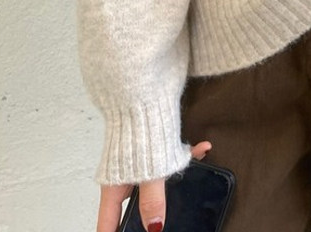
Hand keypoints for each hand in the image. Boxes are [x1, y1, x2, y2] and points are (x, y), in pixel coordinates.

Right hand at [96, 139, 212, 231]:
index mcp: (116, 185)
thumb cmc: (139, 130)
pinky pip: (169, 156)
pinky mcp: (153, 144)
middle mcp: (125, 174)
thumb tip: (155, 229)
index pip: (108, 221)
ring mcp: (139, 159)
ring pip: (156, 178)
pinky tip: (203, 147)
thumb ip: (152, 200)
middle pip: (133, 203)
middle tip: (162, 221)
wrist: (143, 91)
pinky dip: (186, 154)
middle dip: (150, 213)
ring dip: (173, 179)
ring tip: (192, 176)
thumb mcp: (150, 172)